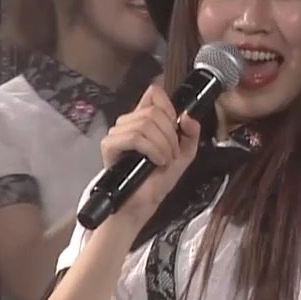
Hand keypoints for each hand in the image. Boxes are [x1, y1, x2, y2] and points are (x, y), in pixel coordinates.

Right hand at [99, 84, 201, 224]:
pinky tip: (155, 161)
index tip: (176, 127)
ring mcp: (117, 133)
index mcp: (145, 120)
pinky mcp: (109, 146)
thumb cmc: (158, 181)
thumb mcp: (184, 155)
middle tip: (171, 154)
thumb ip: (191, 134)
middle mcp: (129, 123)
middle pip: (154, 111)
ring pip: (145, 124)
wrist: (143, 205)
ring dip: (163, 145)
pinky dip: (151, 149)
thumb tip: (188, 116)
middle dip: (171, 135)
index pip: (154, 94)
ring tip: (164, 161)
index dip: (168, 106)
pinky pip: (134, 137)